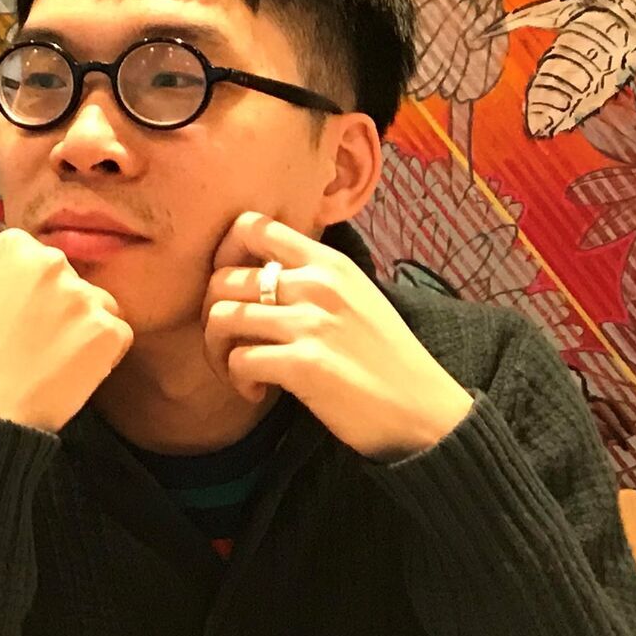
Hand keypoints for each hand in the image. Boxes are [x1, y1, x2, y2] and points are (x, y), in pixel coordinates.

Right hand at [0, 228, 133, 431]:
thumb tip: (24, 287)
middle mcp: (50, 262)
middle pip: (73, 277)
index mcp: (10, 249)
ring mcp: (82, 296)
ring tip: (56, 359)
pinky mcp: (107, 329)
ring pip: (100, 304)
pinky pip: (118, 334)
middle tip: (40, 340)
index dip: (34, 287)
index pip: (39, 255)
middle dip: (63, 304)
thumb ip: (3, 283)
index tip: (23, 310)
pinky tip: (74, 372)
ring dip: (86, 326)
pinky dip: (104, 353)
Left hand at [201, 212, 474, 461]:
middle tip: (229, 343)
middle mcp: (316, 284)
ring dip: (217, 350)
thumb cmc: (386, 358)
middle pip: (223, 278)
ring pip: (222, 317)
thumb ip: (312, 278)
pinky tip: (257, 392)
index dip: (223, 253)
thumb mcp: (356, 296)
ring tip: (239, 370)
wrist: (423, 409)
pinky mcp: (303, 364)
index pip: (252, 225)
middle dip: (211, 314)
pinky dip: (237, 381)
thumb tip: (259, 273)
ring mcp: (309, 322)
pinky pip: (239, 360)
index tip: (230, 289)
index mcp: (328, 261)